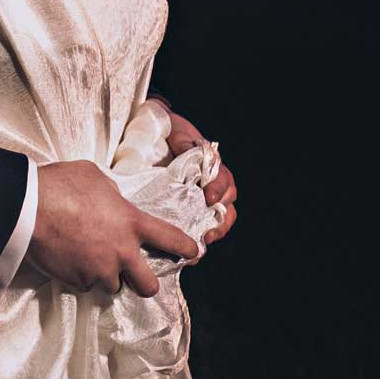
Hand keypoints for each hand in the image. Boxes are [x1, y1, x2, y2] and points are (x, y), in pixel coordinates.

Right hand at [24, 160, 199, 297]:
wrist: (26, 207)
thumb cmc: (60, 184)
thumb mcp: (94, 177)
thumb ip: (111, 194)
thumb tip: (110, 201)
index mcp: (131, 222)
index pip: (171, 238)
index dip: (187, 247)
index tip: (194, 252)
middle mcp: (121, 252)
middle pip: (148, 285)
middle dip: (144, 282)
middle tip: (134, 275)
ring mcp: (99, 270)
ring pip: (111, 286)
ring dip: (103, 275)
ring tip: (85, 258)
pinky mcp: (77, 281)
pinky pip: (83, 284)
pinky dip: (77, 275)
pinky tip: (65, 258)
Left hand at [164, 107, 237, 245]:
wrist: (151, 130)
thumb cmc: (166, 130)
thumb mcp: (176, 132)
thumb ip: (185, 142)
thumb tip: (193, 152)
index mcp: (210, 164)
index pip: (223, 179)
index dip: (219, 189)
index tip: (209, 197)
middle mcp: (210, 182)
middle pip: (227, 204)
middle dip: (221, 220)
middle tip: (209, 232)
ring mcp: (200, 195)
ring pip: (219, 217)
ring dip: (215, 231)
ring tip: (204, 242)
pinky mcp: (187, 206)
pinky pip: (201, 224)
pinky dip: (200, 236)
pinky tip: (193, 248)